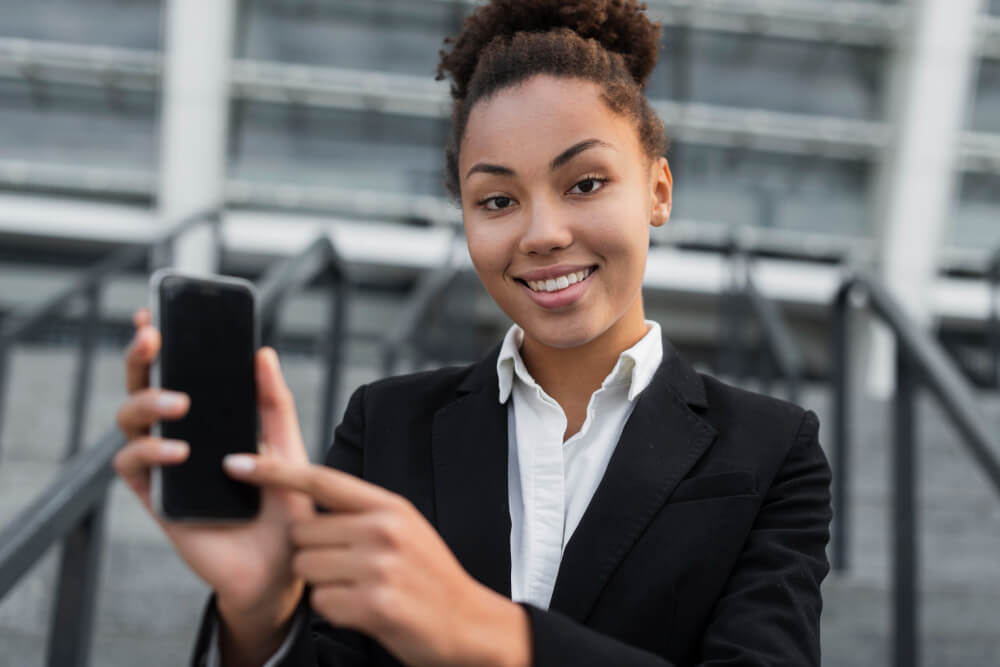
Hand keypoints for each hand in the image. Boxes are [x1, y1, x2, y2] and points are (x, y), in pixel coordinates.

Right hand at [113, 308, 314, 663]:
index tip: (155, 312)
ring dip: (147, 403)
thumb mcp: (289, 447)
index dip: (160, 342)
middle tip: (153, 337)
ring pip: (128, 421)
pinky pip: (132, 467)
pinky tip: (179, 452)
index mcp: (210, 419)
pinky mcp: (157, 499)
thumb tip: (262, 352)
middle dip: (141, 358)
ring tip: (180, 403)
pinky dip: (150, 452)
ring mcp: (164, 466)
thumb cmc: (286, 506)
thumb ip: (274, 403)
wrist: (285, 565)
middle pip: (143, 388)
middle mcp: (181, 436)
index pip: (177, 371)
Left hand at [222, 455, 532, 666]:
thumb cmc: (430, 578)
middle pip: (302, 532)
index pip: (322, 480)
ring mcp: (379, 567)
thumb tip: (312, 497)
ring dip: (322, 583)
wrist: (469, 624)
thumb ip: (364, 512)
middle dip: (310, 553)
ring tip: (358, 589)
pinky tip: (363, 610)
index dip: (275, 471)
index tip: (236, 462)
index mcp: (389, 506)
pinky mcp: (373, 604)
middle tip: (345, 568)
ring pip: (305, 568)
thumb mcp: (406, 529)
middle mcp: (384, 530)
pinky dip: (334, 610)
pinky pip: (320, 601)